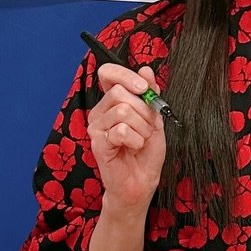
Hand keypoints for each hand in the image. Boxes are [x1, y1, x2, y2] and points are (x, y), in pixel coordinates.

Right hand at [86, 63, 166, 212]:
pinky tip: (133, 148)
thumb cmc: (146, 152)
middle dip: (144, 110)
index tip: (144, 88)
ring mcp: (96, 126)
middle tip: (148, 127)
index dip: (125, 75)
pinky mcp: (97, 142)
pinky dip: (136, 140)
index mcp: (113, 101)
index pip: (108, 73)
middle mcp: (101, 111)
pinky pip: (121, 130)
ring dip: (142, 127)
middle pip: (120, 92)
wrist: (142, 181)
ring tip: (141, 139)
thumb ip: (150, 94)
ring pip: (122, 110)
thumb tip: (146, 70)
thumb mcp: (154, 118)